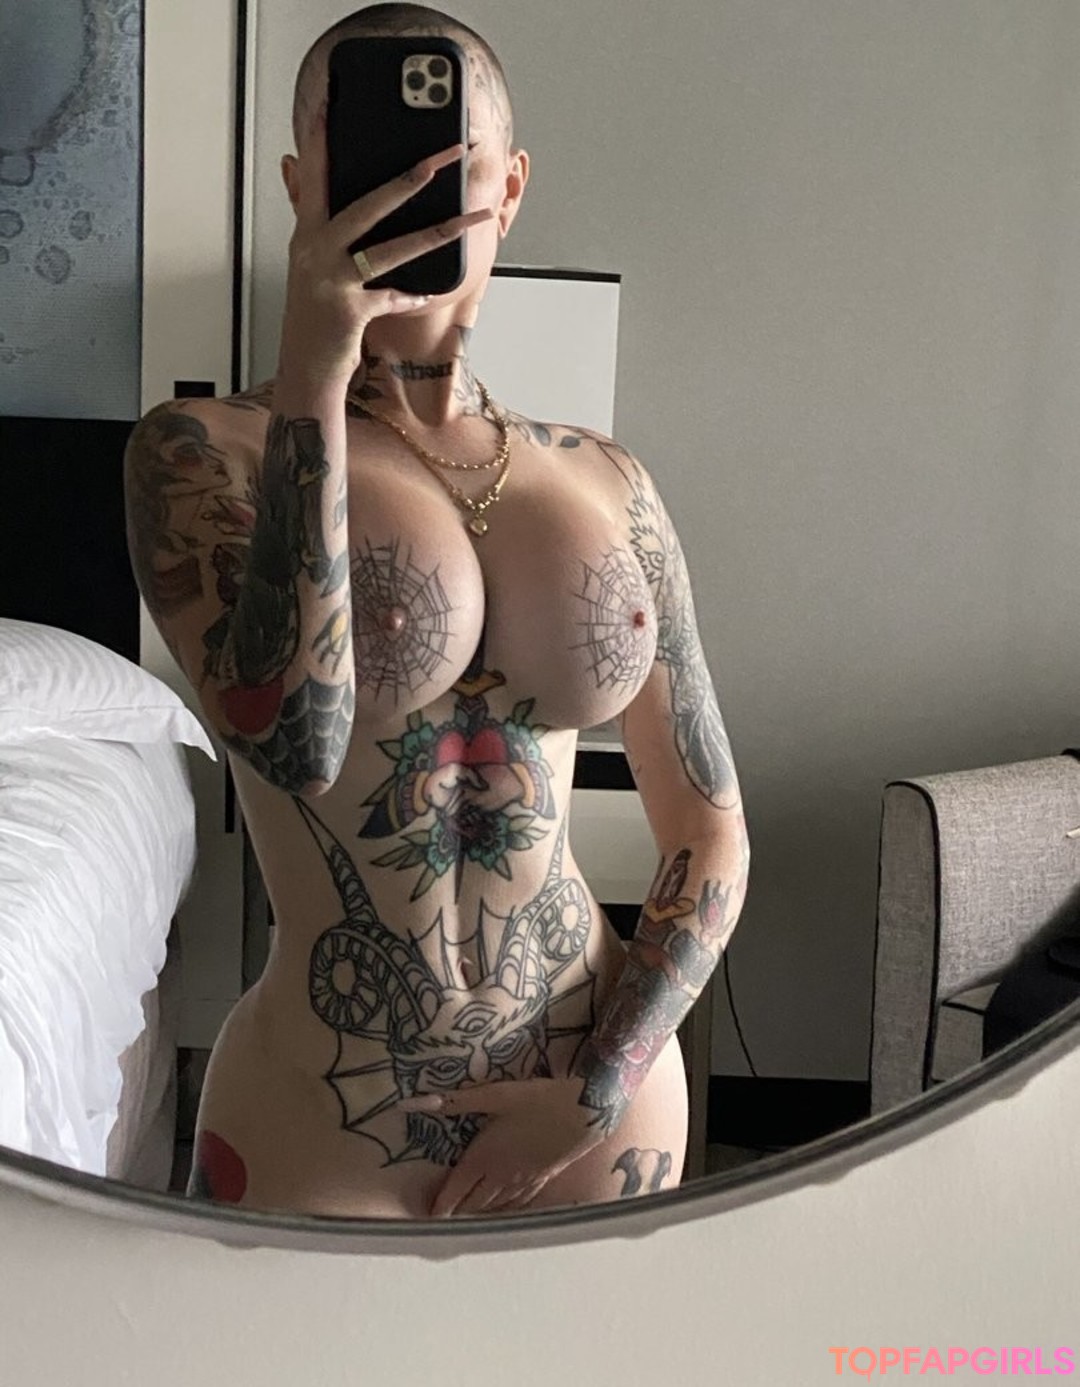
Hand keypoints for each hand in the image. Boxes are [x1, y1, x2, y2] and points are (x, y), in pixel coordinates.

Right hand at [280, 106, 494, 382]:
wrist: (305, 371)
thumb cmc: (315, 317)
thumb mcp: (307, 263)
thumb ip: (307, 214)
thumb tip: (290, 163)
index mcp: (306, 235)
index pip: (313, 176)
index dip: (320, 139)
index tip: (329, 101)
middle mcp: (314, 252)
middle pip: (368, 205)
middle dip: (410, 178)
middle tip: (443, 156)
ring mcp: (331, 281)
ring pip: (393, 249)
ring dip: (439, 232)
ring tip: (471, 217)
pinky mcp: (350, 311)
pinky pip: (394, 296)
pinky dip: (414, 295)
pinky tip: (431, 292)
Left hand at [398, 1076, 607, 1216]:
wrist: (584, 1113)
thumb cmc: (537, 1101)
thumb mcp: (495, 1095)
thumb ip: (456, 1101)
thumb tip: (415, 1103)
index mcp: (484, 1158)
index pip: (454, 1189)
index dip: (440, 1205)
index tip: (428, 1217)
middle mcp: (501, 1176)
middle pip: (473, 1203)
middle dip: (456, 1212)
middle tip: (443, 1220)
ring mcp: (523, 1182)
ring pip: (495, 1206)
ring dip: (478, 1214)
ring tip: (466, 1219)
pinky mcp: (542, 1180)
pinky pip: (517, 1204)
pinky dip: (504, 1210)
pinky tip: (504, 1209)